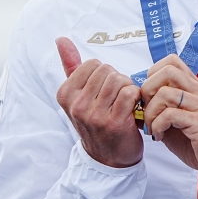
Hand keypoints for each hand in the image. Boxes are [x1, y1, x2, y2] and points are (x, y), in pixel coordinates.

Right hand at [55, 37, 143, 167]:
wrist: (107, 159)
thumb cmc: (94, 121)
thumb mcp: (77, 95)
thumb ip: (70, 65)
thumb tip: (61, 39)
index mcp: (65, 94)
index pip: (92, 63)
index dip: (104, 73)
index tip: (103, 90)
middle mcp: (77, 105)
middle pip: (107, 70)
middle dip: (116, 80)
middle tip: (116, 97)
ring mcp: (95, 115)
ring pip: (119, 79)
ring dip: (127, 88)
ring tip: (124, 102)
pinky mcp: (114, 122)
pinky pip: (130, 92)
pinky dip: (136, 96)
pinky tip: (132, 107)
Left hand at [140, 54, 197, 198]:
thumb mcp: (179, 124)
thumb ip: (163, 111)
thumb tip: (136, 105)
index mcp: (196, 89)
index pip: (172, 62)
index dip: (152, 74)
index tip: (148, 96)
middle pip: (167, 71)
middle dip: (148, 89)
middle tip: (147, 110)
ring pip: (166, 93)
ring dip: (151, 112)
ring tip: (152, 128)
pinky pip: (170, 114)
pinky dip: (158, 125)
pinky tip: (160, 136)